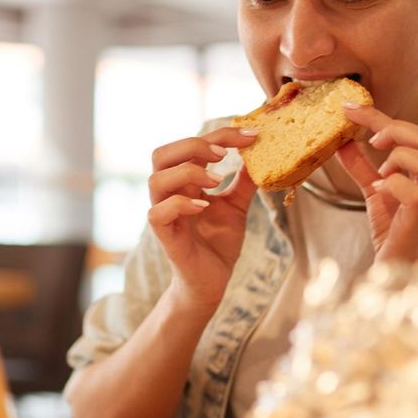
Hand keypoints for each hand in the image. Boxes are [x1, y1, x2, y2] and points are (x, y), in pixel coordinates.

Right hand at [147, 127, 257, 307]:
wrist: (211, 282)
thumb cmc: (218, 243)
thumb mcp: (237, 207)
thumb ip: (244, 182)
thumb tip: (260, 155)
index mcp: (184, 182)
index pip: (192, 146)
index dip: (221, 134)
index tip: (252, 134)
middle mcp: (170, 193)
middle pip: (161, 154)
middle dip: (193, 145)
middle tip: (224, 153)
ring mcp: (164, 214)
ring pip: (156, 179)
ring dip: (188, 172)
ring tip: (218, 179)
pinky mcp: (165, 236)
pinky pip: (158, 213)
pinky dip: (181, 204)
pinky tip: (205, 206)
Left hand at [335, 104, 417, 261]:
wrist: (399, 270)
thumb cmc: (395, 231)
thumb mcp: (374, 190)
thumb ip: (361, 166)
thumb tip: (341, 141)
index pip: (413, 133)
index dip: (380, 117)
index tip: (350, 108)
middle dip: (395, 131)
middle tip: (372, 142)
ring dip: (398, 160)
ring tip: (381, 175)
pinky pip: (416, 193)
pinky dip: (393, 186)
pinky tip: (379, 192)